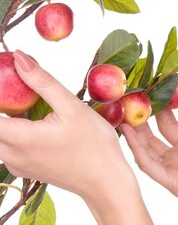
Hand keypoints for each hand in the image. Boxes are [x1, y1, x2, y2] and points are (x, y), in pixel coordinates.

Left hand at [0, 50, 151, 224]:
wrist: (106, 181)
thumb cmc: (94, 143)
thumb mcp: (71, 107)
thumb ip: (42, 82)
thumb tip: (19, 57)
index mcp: (19, 138)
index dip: (0, 92)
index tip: (8, 75)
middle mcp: (10, 154)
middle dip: (5, 102)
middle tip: (18, 84)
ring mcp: (16, 164)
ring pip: (0, 135)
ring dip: (9, 116)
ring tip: (31, 101)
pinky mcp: (25, 168)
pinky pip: (9, 145)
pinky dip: (15, 129)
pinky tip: (38, 120)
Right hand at [121, 103, 177, 224]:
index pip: (172, 128)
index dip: (163, 112)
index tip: (155, 93)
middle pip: (154, 138)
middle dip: (143, 121)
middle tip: (133, 100)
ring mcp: (175, 171)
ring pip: (146, 150)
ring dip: (134, 132)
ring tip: (123, 110)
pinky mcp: (173, 181)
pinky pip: (148, 164)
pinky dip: (136, 148)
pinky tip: (128, 131)